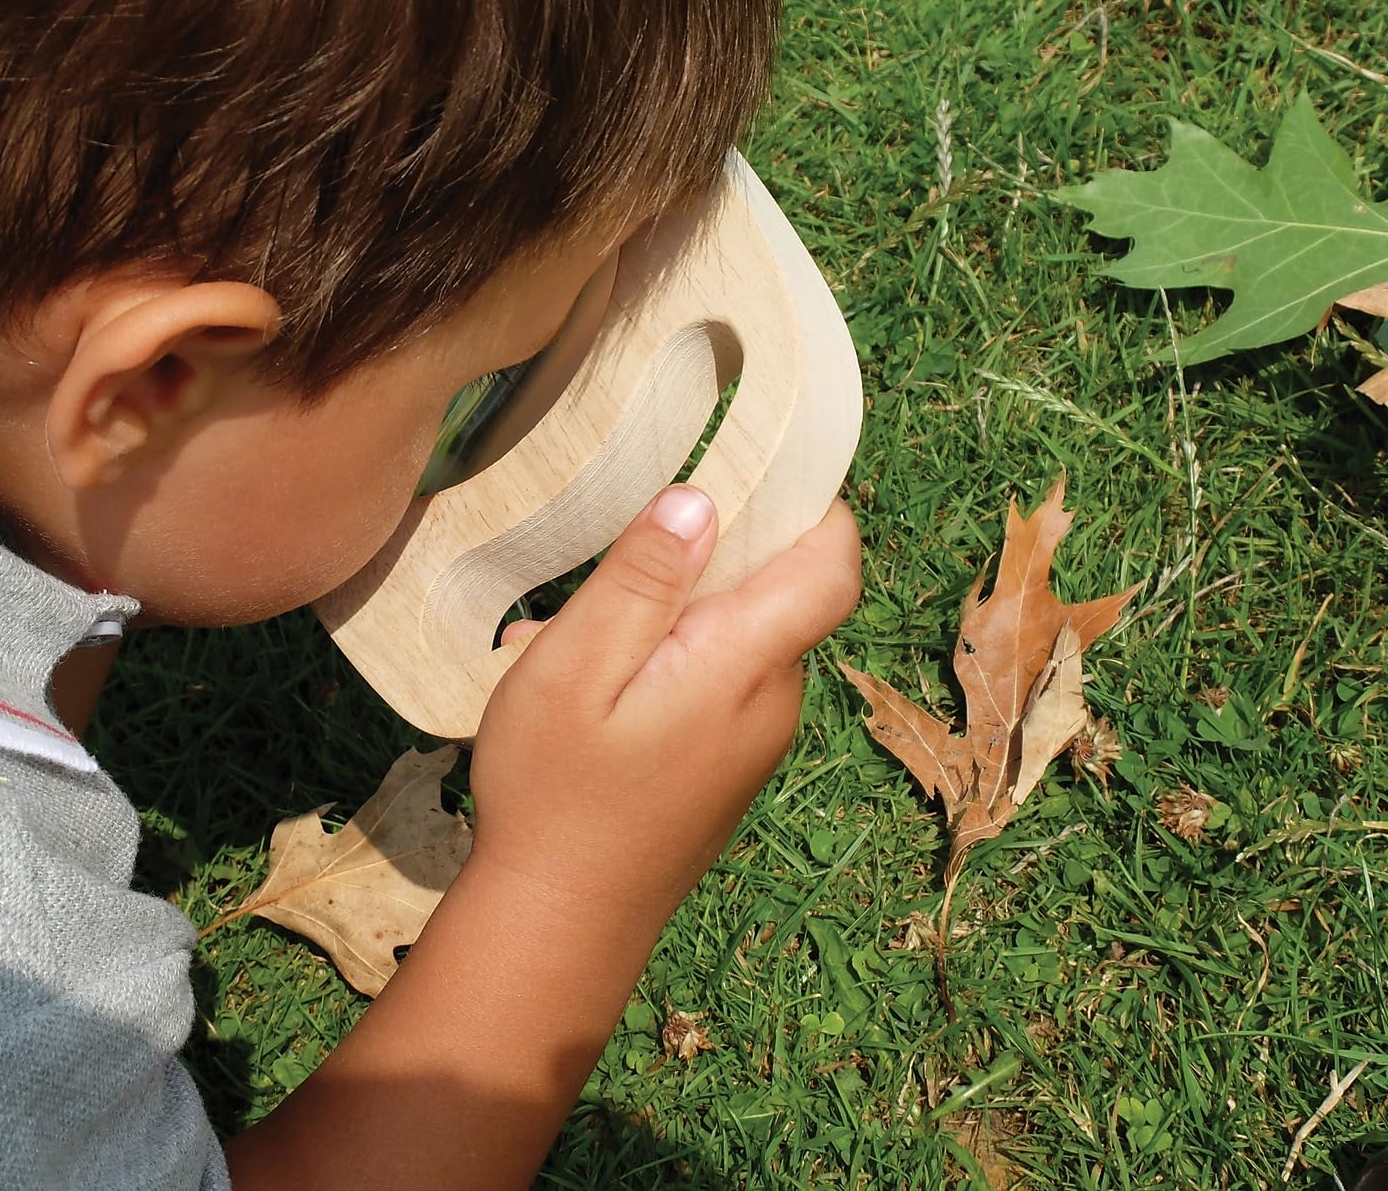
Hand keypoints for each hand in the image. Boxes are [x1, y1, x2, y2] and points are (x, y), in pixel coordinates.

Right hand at [466, 486, 861, 935]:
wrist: (559, 927)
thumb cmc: (555, 792)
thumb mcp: (575, 668)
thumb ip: (642, 580)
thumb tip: (701, 498)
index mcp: (745, 664)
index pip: (831, 565)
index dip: (816, 504)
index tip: (758, 460)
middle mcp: (773, 700)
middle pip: (780, 591)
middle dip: (708, 558)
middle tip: (613, 570)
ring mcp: (756, 739)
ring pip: (738, 634)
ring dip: (673, 614)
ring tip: (579, 641)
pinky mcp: (730, 764)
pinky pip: (720, 680)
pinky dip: (670, 659)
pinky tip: (595, 687)